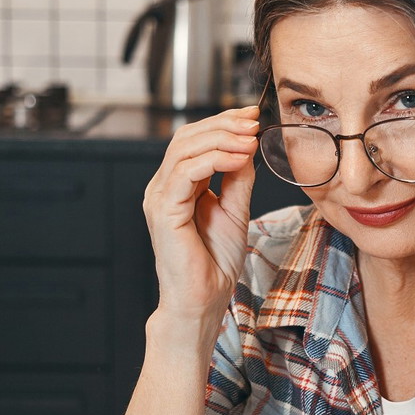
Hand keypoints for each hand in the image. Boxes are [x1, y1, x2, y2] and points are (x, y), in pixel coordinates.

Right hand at [142, 107, 258, 320]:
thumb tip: (248, 146)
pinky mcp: (163, 211)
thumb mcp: (235, 209)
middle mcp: (164, 187)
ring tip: (250, 139)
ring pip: (184, 149)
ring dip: (222, 138)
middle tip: (253, 121)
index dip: (223, 123)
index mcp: (178, 185)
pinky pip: (184, 172)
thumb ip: (238, 178)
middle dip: (223, 124)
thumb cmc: (215, 262)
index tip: (252, 115)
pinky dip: (213, 159)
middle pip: (187, 137)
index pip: (195, 140)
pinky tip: (238, 158)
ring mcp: (160, 198)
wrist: (204, 299)